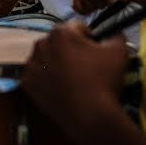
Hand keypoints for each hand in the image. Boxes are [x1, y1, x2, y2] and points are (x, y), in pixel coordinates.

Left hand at [21, 21, 128, 144]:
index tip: (96, 52)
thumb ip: (115, 36)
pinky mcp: (27, 85)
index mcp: (60, 32)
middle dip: (70, 50)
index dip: (89, 38)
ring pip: (47, 58)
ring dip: (57, 63)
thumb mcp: (119, 51)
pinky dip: (48, 79)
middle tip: (85, 67)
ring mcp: (31, 66)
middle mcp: (40, 45)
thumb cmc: (104, 80)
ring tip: (72, 79)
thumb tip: (114, 35)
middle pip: (58, 42)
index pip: (77, 28)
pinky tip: (61, 89)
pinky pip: (39, 75)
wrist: (90, 116)